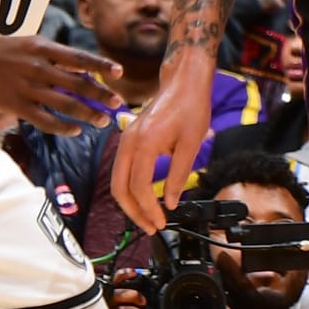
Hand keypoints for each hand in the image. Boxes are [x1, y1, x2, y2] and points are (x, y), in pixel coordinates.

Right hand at [0, 35, 122, 134]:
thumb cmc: (1, 52)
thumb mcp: (29, 44)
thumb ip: (54, 57)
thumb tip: (83, 69)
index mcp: (43, 48)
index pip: (79, 57)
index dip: (101, 65)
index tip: (119, 72)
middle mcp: (38, 67)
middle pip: (78, 83)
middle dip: (101, 95)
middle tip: (117, 103)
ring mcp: (27, 88)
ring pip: (66, 104)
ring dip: (88, 114)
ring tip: (102, 120)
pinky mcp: (16, 106)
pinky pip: (46, 120)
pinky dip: (64, 127)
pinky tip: (75, 130)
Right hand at [103, 269, 149, 308]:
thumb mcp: (124, 307)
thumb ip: (130, 298)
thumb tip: (143, 290)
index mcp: (110, 298)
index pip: (114, 281)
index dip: (124, 275)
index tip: (134, 273)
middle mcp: (108, 307)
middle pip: (119, 294)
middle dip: (134, 296)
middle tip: (143, 301)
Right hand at [113, 61, 212, 229]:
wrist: (183, 82)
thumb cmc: (190, 106)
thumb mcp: (191, 144)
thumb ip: (179, 175)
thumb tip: (172, 202)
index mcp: (144, 142)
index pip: (139, 187)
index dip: (149, 209)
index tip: (161, 222)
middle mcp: (128, 141)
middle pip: (119, 187)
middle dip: (134, 212)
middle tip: (151, 227)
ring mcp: (126, 139)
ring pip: (117, 180)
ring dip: (130, 202)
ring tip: (148, 217)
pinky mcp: (129, 139)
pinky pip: (122, 170)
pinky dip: (129, 188)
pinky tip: (144, 198)